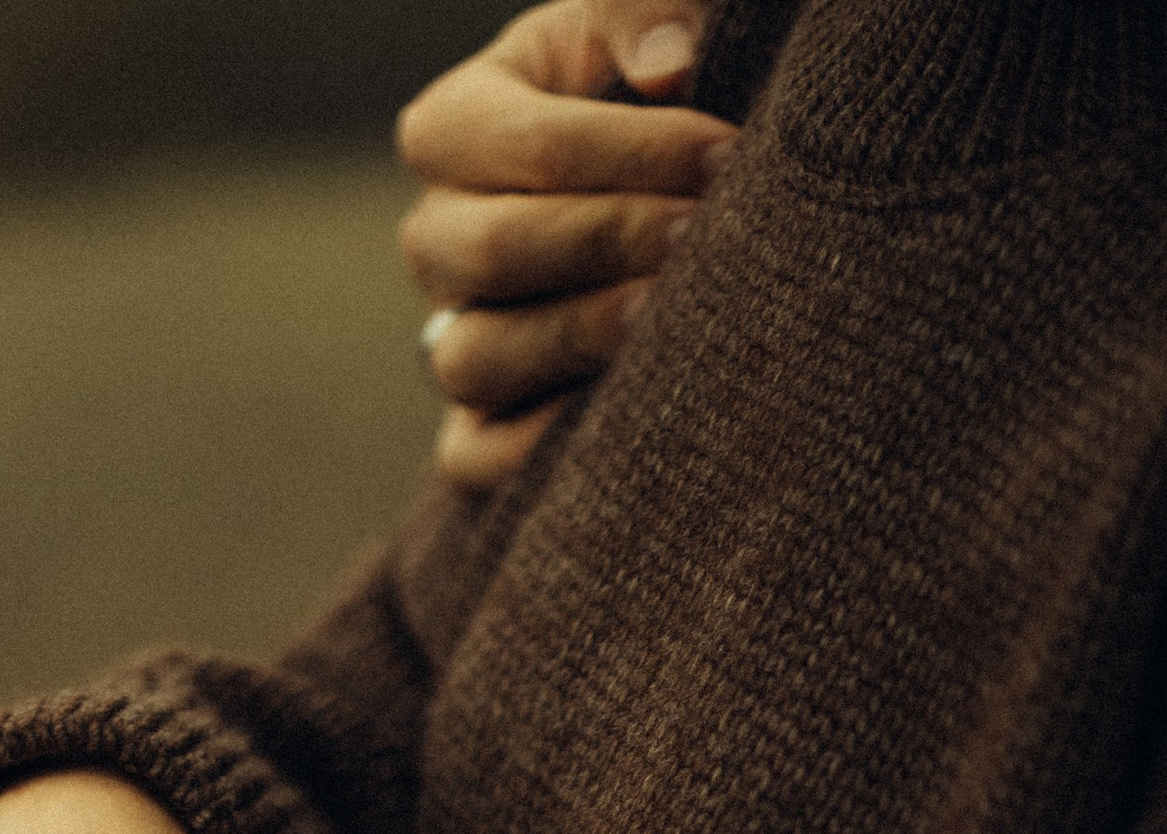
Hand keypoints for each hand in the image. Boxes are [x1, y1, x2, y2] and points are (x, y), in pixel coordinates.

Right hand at [399, 7, 734, 488]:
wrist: (655, 203)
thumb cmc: (646, 104)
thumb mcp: (633, 36)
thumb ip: (640, 15)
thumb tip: (666, 61)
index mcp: (457, 125)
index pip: (521, 145)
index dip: (629, 153)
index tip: (726, 156)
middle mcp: (439, 237)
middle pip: (487, 251)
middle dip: (605, 240)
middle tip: (701, 234)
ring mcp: (450, 335)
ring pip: (473, 356)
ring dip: (574, 337)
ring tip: (665, 316)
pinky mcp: (478, 426)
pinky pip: (476, 456)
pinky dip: (534, 448)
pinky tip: (621, 411)